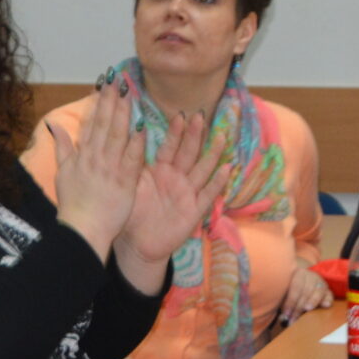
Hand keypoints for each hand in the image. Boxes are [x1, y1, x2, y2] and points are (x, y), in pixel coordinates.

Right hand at [52, 85, 142, 256]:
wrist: (82, 230)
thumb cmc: (73, 204)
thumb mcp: (62, 172)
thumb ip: (62, 146)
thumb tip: (54, 124)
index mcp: (82, 155)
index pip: (92, 123)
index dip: (99, 101)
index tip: (106, 83)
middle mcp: (95, 158)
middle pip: (106, 124)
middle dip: (113, 100)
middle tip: (120, 79)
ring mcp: (110, 169)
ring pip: (118, 136)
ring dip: (125, 114)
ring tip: (131, 94)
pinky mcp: (124, 182)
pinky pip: (132, 159)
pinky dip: (137, 143)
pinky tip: (143, 126)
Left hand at [117, 111, 229, 265]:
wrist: (137, 243)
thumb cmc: (133, 211)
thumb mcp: (132, 184)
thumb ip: (134, 163)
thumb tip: (132, 135)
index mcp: (161, 170)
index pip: (170, 147)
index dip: (176, 132)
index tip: (180, 115)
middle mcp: (177, 178)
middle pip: (189, 153)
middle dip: (195, 135)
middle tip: (200, 117)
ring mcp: (188, 193)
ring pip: (202, 169)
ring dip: (212, 154)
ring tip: (221, 137)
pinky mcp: (194, 210)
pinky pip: (207, 195)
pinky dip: (217, 183)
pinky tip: (226, 170)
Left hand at [280, 265, 334, 320]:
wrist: (300, 283)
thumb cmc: (289, 290)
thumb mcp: (284, 292)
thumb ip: (283, 302)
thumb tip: (282, 317)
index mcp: (298, 273)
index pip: (296, 287)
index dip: (290, 301)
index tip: (286, 314)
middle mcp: (311, 275)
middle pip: (306, 290)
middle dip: (299, 306)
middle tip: (293, 319)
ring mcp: (320, 282)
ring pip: (318, 290)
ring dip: (313, 301)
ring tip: (307, 309)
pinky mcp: (327, 290)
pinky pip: (329, 295)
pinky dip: (328, 300)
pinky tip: (325, 305)